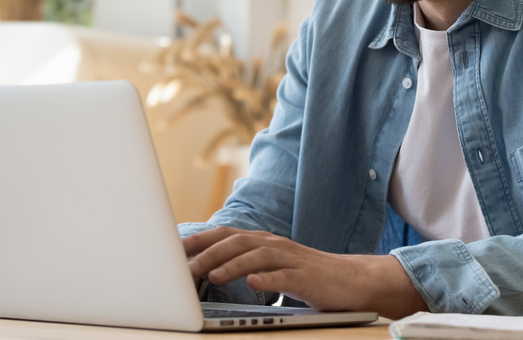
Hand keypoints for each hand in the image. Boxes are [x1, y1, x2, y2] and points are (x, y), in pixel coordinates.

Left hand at [182, 227, 427, 317]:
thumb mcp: (270, 267)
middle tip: (181, 268)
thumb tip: (203, 270)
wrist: (352, 281)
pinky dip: (267, 279)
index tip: (170, 251)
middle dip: (206, 253)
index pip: (223, 236)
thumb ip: (242, 264)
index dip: (197, 241)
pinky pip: (284, 277)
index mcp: (262, 242)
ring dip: (231, 265)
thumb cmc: (307, 276)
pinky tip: (252, 285)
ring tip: (209, 276)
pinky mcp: (307, 277)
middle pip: (235, 243)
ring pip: (256, 257)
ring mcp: (291, 259)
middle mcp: (274, 245)